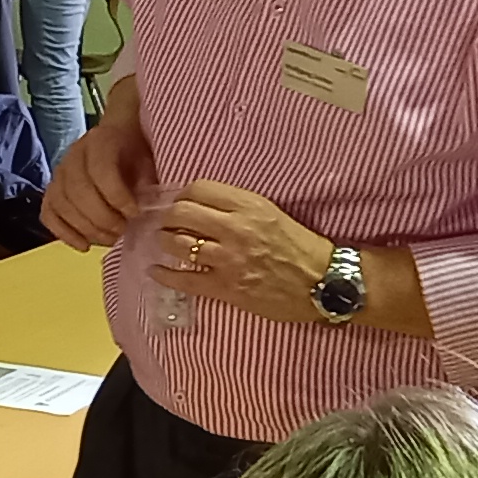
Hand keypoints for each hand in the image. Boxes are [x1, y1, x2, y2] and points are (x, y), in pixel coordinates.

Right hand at [41, 110, 154, 250]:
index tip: (135, 214)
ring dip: (86, 228)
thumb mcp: (151, 159)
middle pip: (78, 191)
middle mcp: (74, 155)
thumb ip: (148, 180)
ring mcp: (59, 173)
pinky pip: (48, 214)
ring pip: (61, 204)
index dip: (117, 196)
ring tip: (110, 239)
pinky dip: (64, 233)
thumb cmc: (139, 152)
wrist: (122, 138)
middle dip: (102, 218)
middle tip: (122, 231)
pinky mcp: (52, 190)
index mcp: (102, 140)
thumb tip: (149, 209)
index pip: (100, 170)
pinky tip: (84, 245)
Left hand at [151, 180, 339, 324]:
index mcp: (249, 205)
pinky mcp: (226, 287)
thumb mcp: (271, 213)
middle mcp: (235, 229)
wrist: (322, 283)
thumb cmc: (299, 245)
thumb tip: (201, 204)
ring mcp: (228, 260)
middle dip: (167, 216)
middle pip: (181, 213)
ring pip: (178, 243)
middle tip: (166, 221)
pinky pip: (184, 279)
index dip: (183, 194)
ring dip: (164, 240)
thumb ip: (237, 207)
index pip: (199, 189)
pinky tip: (156, 270)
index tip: (181, 202)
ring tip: (163, 241)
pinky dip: (165, 273)